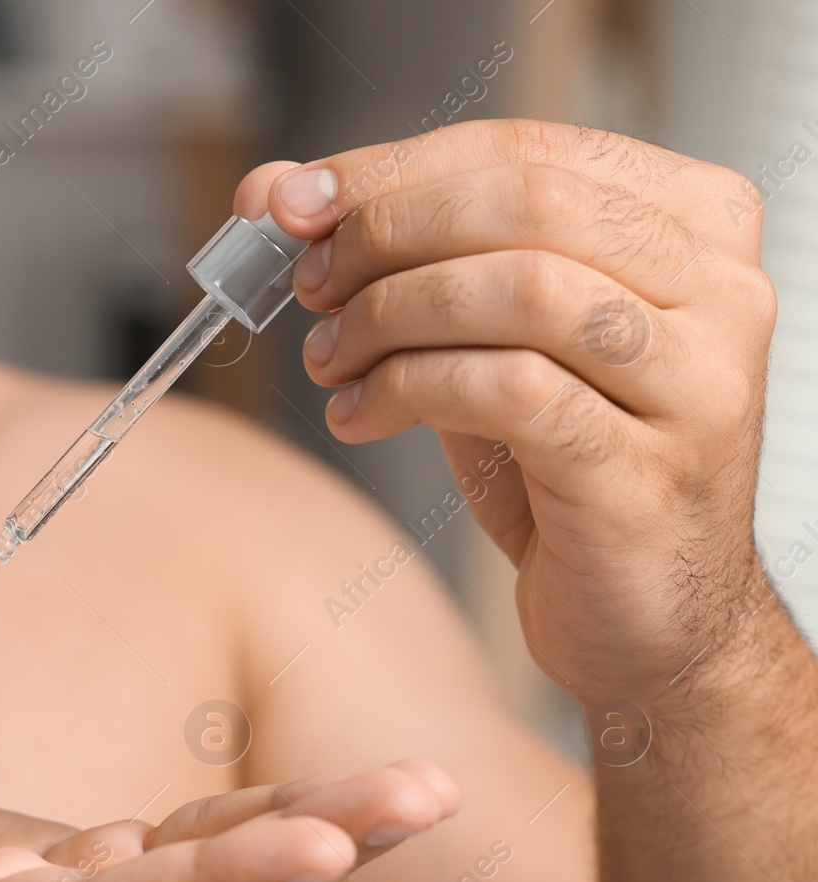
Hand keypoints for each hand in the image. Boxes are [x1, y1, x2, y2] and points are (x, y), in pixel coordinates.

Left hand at [239, 120, 777, 706]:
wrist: (649, 616)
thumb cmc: (567, 468)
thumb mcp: (482, 341)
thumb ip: (401, 260)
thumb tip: (277, 192)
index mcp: (692, 226)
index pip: (526, 149)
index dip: (392, 168)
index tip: (295, 204)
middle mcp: (720, 290)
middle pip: (527, 201)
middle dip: (387, 233)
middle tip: (312, 283)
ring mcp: (698, 382)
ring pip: (521, 289)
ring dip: (390, 315)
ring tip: (330, 359)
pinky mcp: (649, 470)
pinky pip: (510, 390)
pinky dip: (407, 391)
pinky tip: (359, 415)